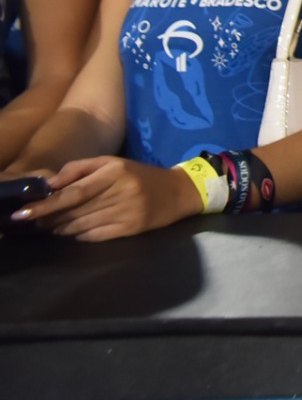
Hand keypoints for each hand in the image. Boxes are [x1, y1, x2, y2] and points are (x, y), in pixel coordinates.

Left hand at [14, 156, 200, 240]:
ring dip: (61, 228)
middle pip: (74, 211)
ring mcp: (126, 213)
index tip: (24, 212)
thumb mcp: (112, 163)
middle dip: (50, 218)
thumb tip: (49, 185)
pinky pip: (93, 236)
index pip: (73, 193)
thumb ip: (79, 169)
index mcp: (115, 172)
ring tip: (52, 225)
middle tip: (36, 219)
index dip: (46, 204)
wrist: (179, 192)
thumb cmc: (140, 175)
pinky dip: (78, 235)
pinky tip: (73, 231)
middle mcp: (121, 193)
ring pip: (81, 226)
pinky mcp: (130, 230)